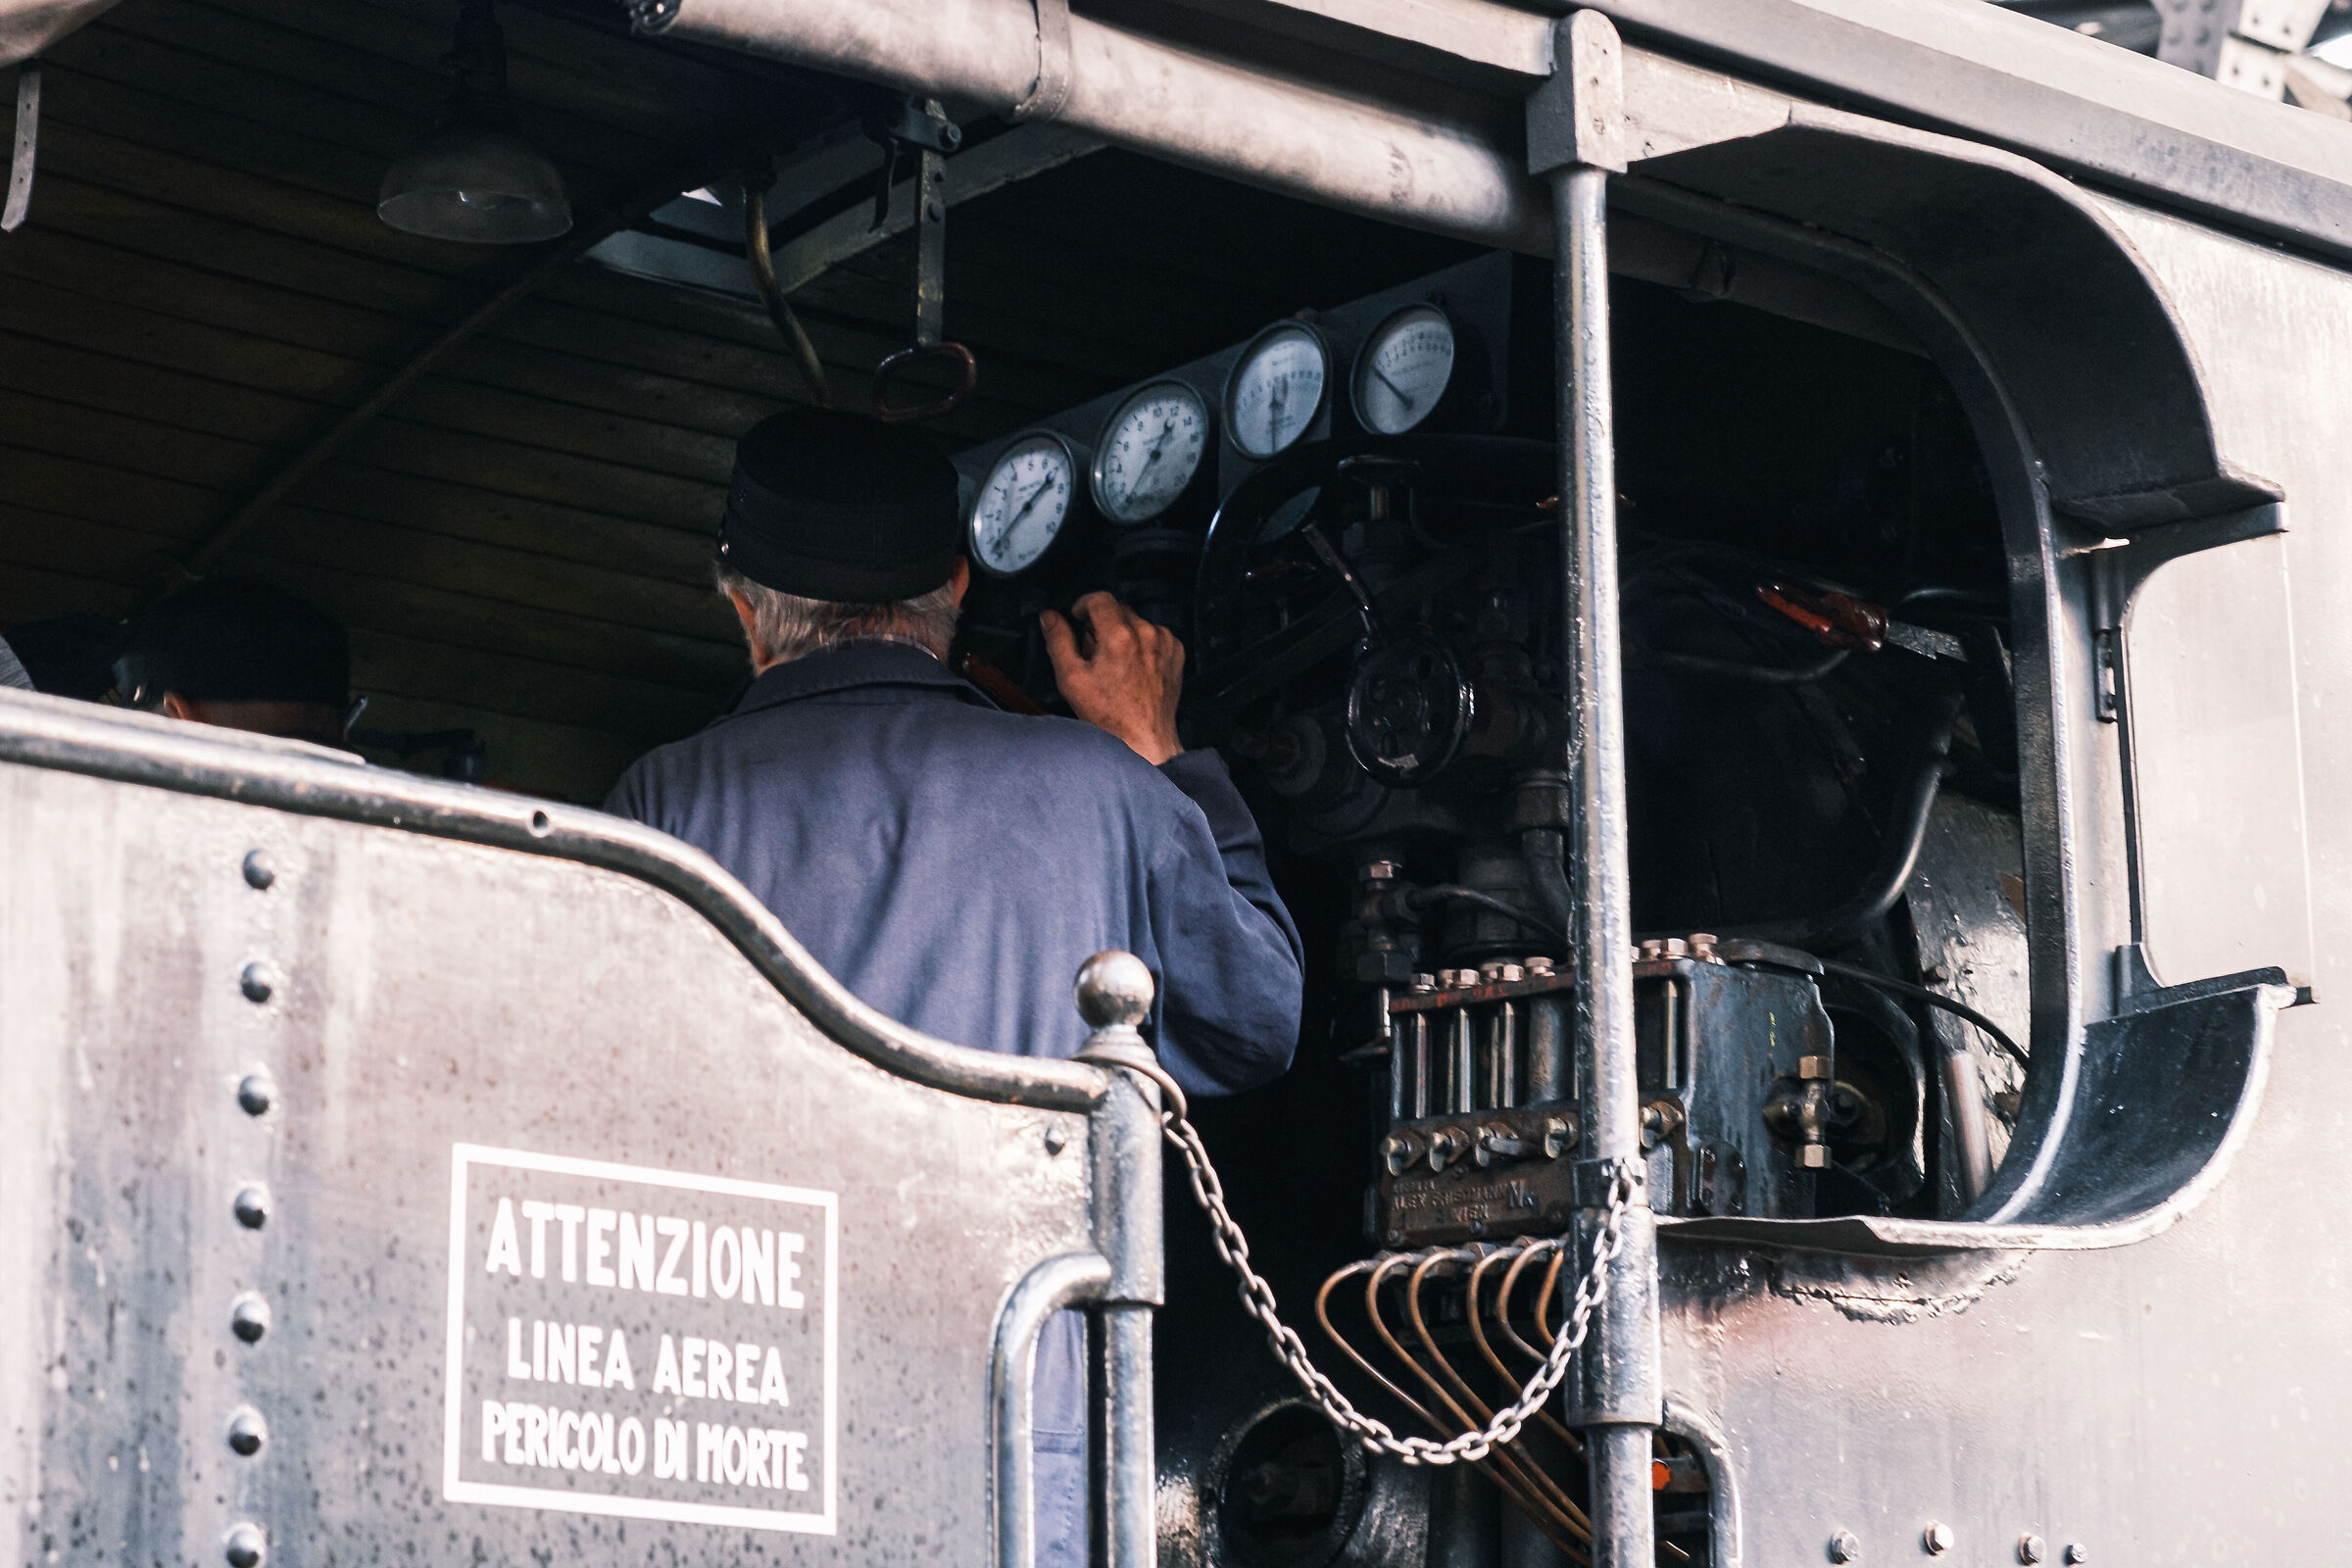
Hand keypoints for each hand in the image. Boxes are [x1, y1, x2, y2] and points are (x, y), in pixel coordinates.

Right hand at [1040, 591, 1185, 765]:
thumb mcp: (1071, 678)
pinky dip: (1141, 644)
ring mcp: (1165, 643)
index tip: (1078, 618)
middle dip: (1101, 624)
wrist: (1144, 739)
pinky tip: (1133, 669)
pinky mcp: (1176, 652)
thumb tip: (1049, 617)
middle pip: (1118, 609)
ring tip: (1114, 665)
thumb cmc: (1108, 716)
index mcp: (1120, 637)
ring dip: (1122, 634)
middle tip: (1093, 652)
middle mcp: (1147, 634)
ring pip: (1136, 622)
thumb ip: (1058, 641)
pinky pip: (1154, 634)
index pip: (1100, 598)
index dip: (1084, 605)